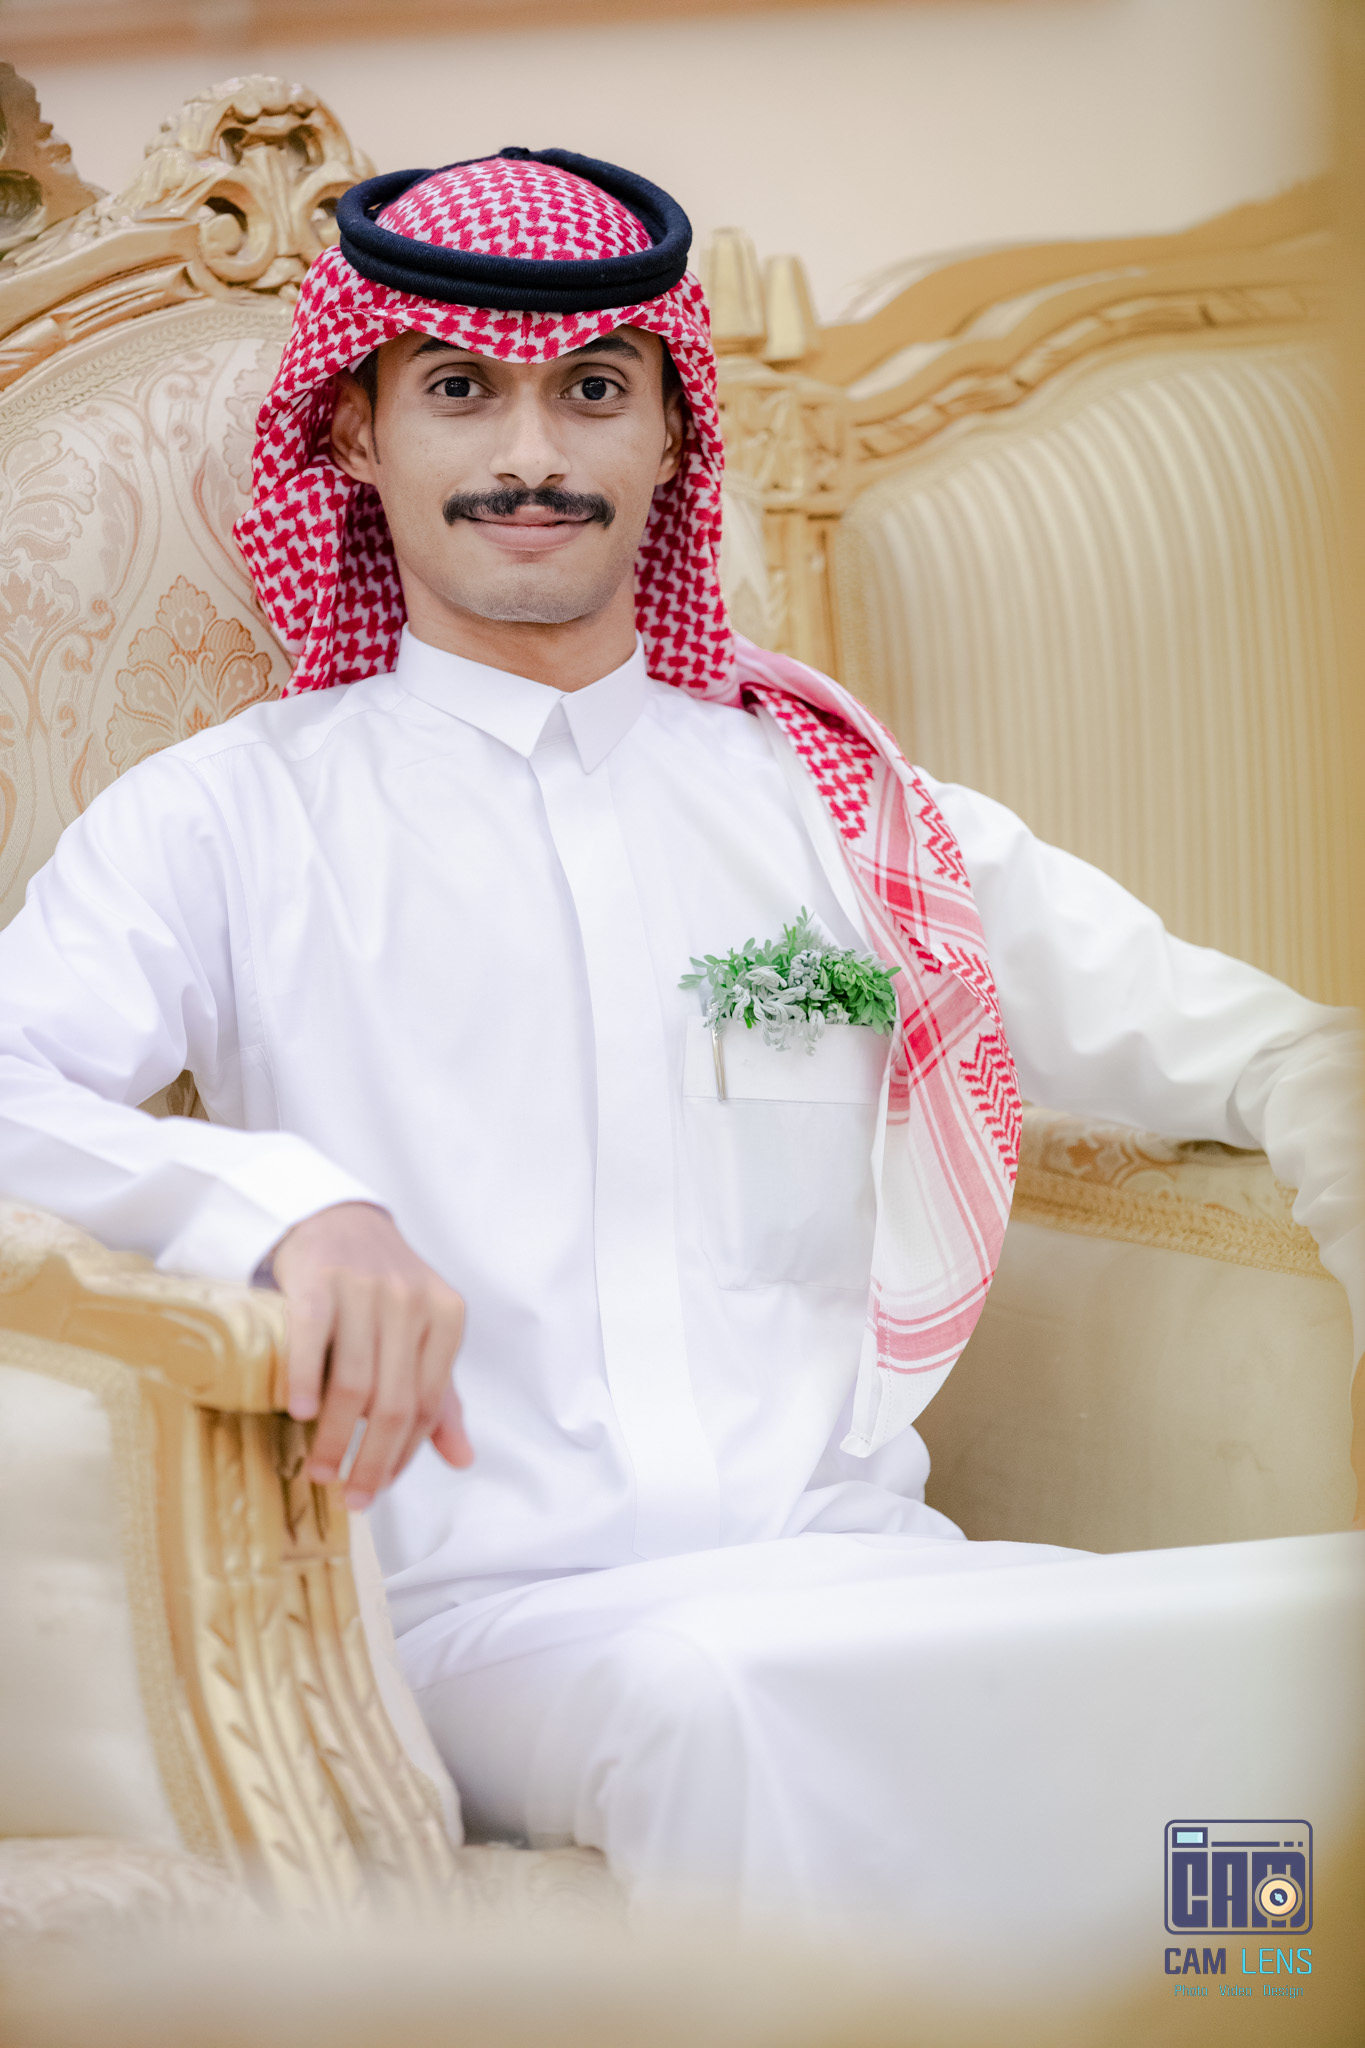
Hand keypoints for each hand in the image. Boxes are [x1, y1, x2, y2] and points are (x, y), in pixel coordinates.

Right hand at [269, 1202, 471, 1509]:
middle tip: (351, 1497)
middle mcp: (412, 1301)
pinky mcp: (320, 1279)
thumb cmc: (381, 1289)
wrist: (336, 1218)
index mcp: (446, 1318)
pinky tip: (300, 1415)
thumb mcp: (422, 1334)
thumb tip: (463, 1459)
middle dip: (372, 1460)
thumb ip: (442, 1395)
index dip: (403, 1456)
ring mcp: (366, 1288)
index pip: (430, 1405)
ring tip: (321, 1469)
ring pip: (356, 1382)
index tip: (377, 1488)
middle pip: (395, 1402)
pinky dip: (306, 1382)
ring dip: (336, 1436)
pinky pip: (314, 1340)